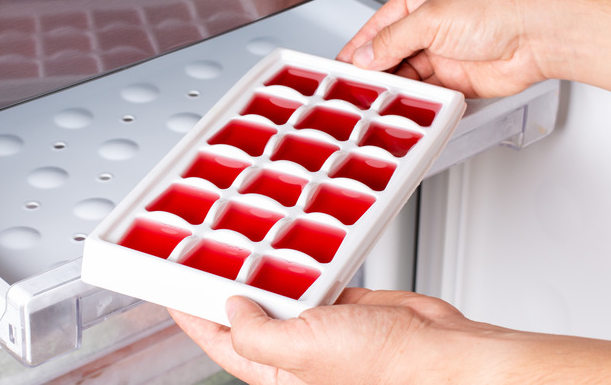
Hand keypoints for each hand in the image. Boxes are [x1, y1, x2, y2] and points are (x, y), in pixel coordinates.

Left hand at [170, 288, 610, 383]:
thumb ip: (256, 332)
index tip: (169, 284)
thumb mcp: (302, 351)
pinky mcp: (342, 301)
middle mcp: (291, 346)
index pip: (216, 337)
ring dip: (263, 266)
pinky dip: (300, 260)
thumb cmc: (384, 370)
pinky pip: (311, 275)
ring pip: (277, 287)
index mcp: (273, 367)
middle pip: (243, 308)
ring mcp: (317, 321)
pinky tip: (290, 245)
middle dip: (224, 281)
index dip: (189, 311)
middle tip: (205, 248)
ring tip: (242, 240)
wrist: (441, 354)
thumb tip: (231, 309)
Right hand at [337, 0, 610, 97]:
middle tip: (355, 88)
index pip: (379, 25)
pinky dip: (415, 101)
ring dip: (393, 88)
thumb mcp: (431, 18)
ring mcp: (444, 54)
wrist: (539, 38)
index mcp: (423, 0)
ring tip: (376, 100)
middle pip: (391, 53)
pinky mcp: (457, 80)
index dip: (358, 46)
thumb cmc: (500, 11)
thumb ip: (393, 39)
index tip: (339, 65)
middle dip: (374, 71)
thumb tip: (366, 55)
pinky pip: (427, 94)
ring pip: (407, 76)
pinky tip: (404, 105)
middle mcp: (432, 26)